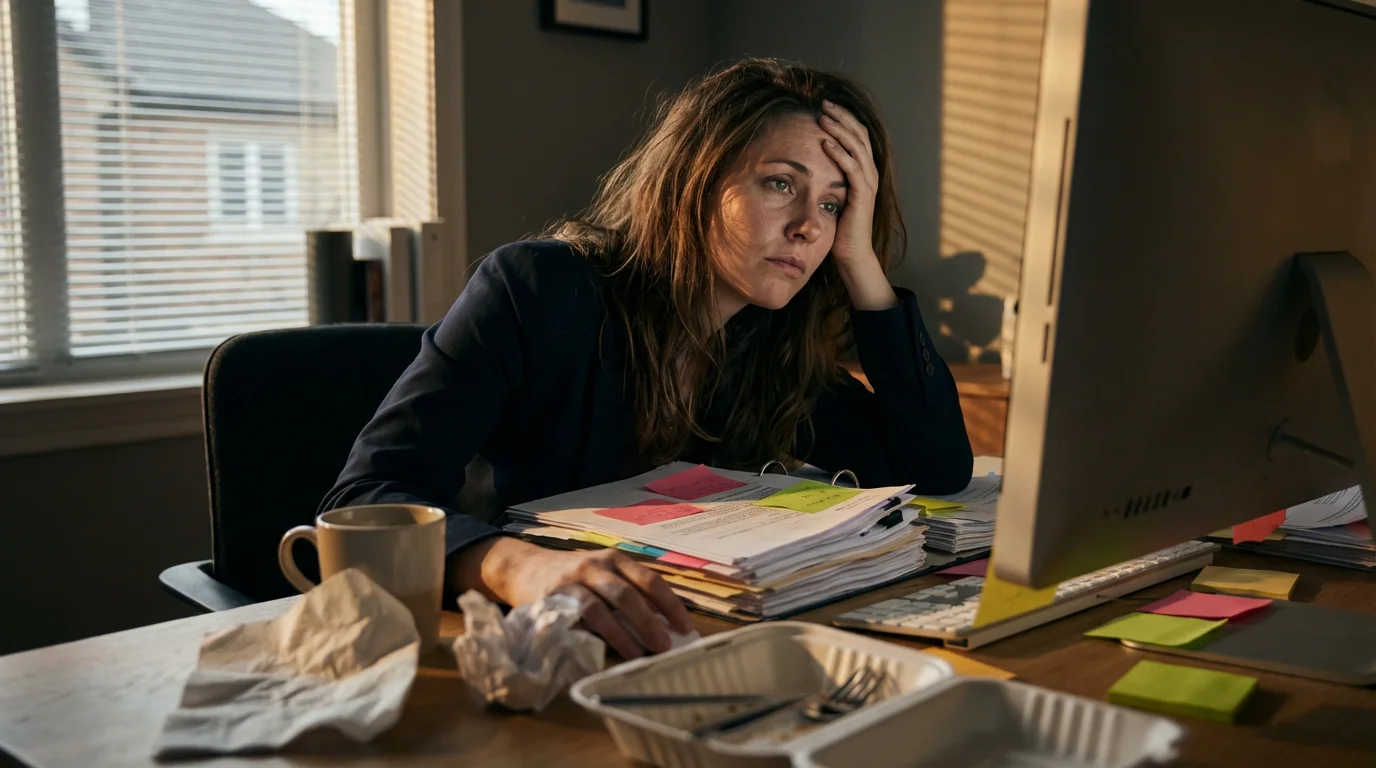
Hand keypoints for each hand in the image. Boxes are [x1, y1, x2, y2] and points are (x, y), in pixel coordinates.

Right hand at [452, 537, 694, 658]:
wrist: (524, 568)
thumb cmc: (574, 577)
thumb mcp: (604, 574)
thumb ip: (629, 592)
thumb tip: (664, 626)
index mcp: (615, 560)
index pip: (650, 581)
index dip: (670, 605)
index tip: (685, 628)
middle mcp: (595, 566)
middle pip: (628, 594)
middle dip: (649, 622)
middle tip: (665, 646)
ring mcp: (572, 582)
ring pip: (601, 608)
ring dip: (623, 634)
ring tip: (638, 654)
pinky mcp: (551, 600)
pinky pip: (574, 619)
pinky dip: (590, 636)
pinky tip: (602, 652)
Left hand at [818, 100, 879, 267]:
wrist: (852, 254)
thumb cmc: (839, 227)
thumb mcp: (832, 195)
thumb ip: (828, 177)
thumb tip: (809, 161)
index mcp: (863, 171)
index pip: (857, 136)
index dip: (844, 119)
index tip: (824, 106)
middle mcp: (869, 173)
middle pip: (859, 135)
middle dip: (842, 117)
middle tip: (824, 103)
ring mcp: (868, 184)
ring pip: (856, 148)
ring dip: (839, 130)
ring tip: (823, 117)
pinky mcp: (862, 195)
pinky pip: (852, 169)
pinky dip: (839, 153)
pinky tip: (825, 142)